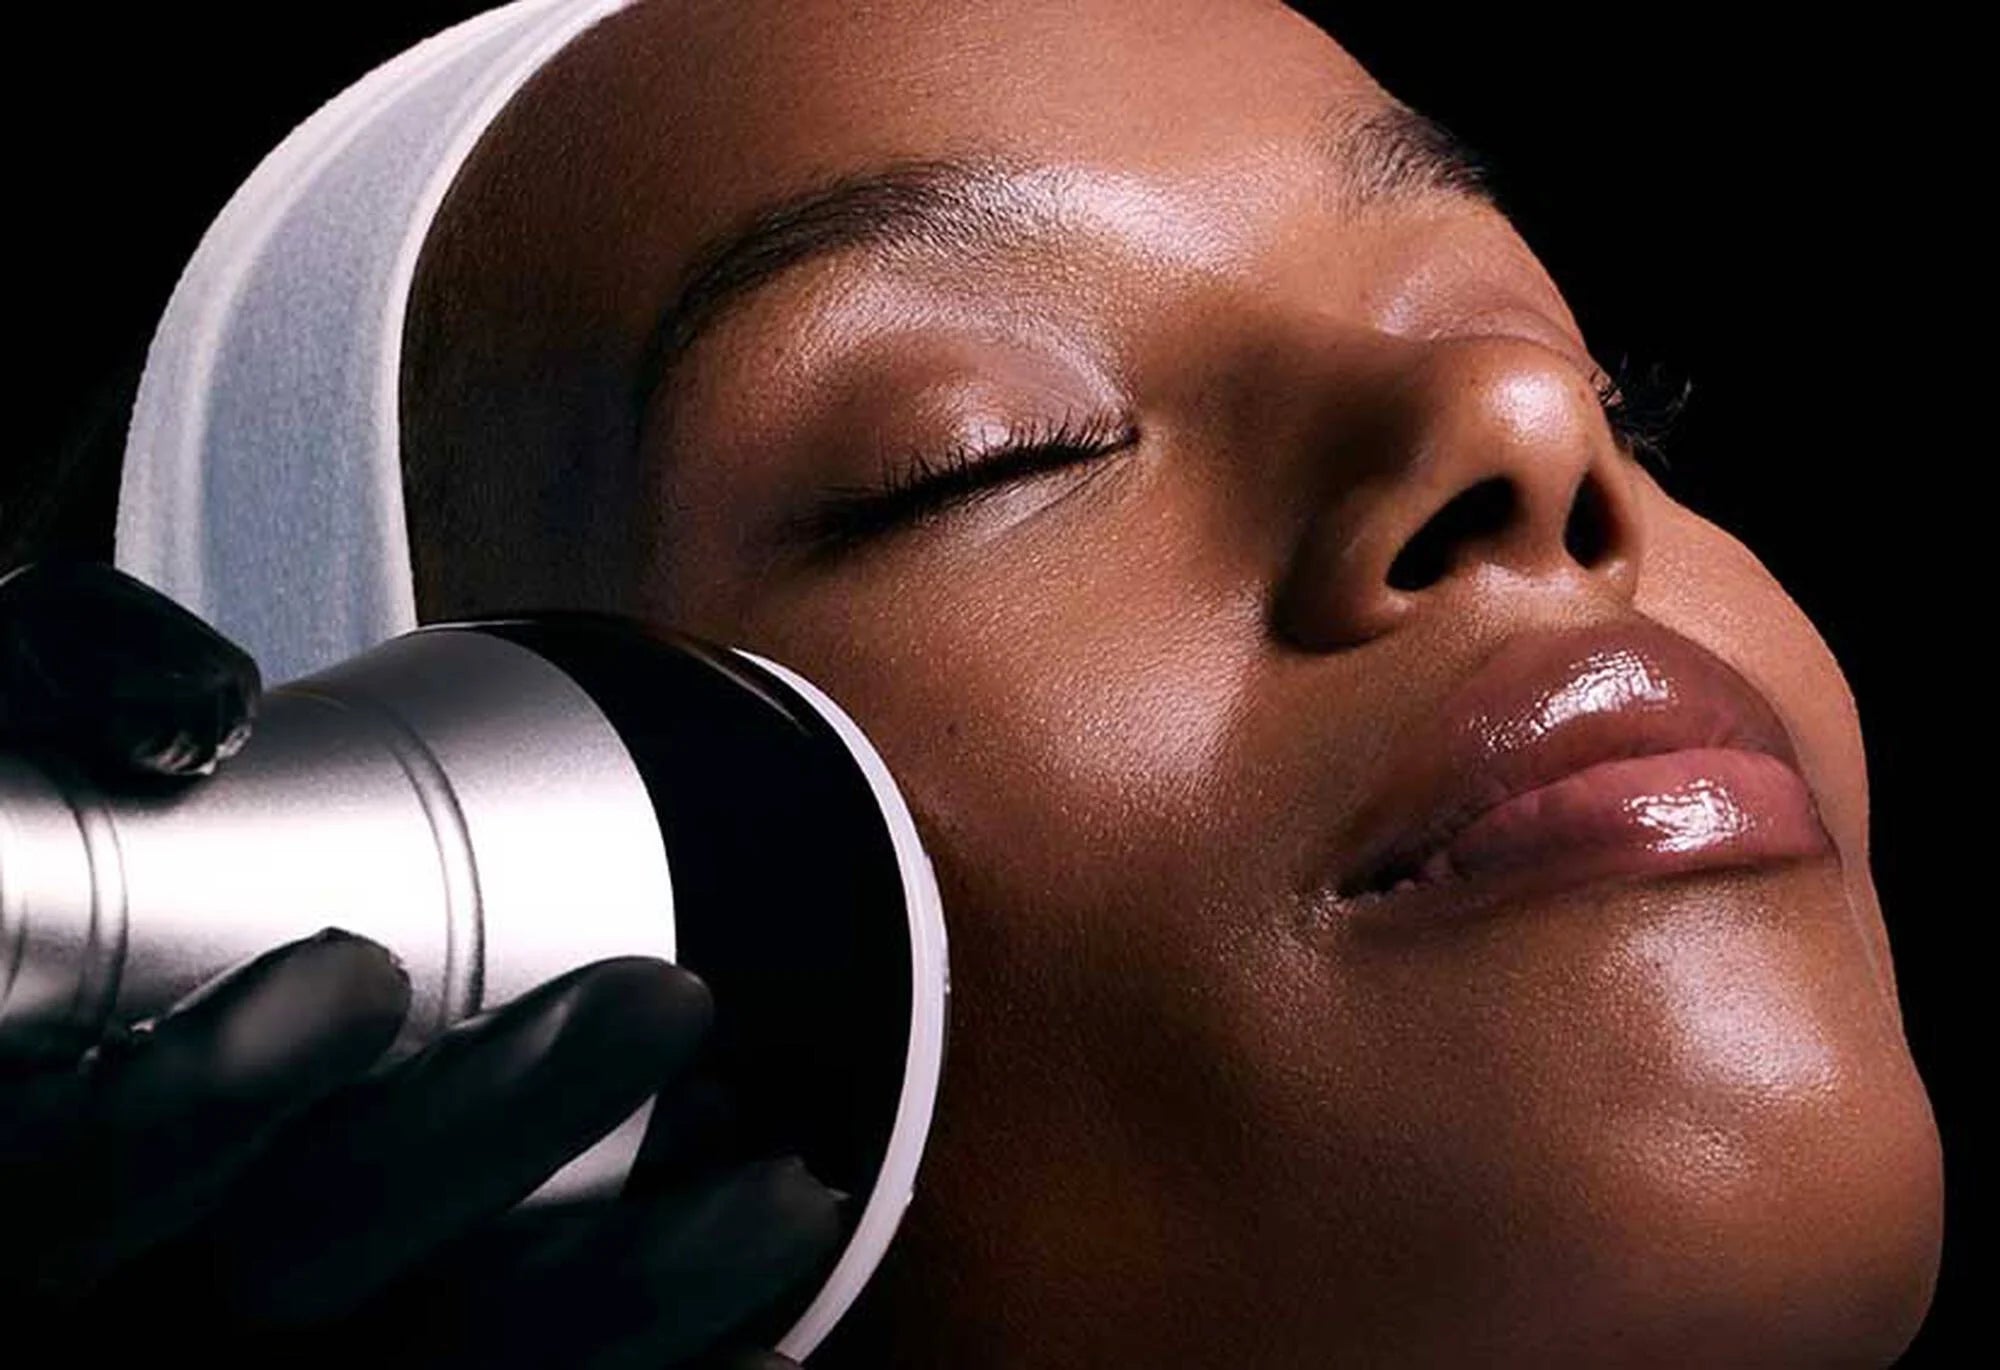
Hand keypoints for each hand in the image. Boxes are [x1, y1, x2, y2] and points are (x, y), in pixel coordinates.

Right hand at [0, 562, 842, 1367]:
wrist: (75, 1042)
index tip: (358, 979)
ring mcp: (261, 1358)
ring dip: (627, 1284)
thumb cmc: (37, 905)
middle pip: (305, 1257)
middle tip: (665, 997)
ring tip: (791, 1178)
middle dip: (492, 1130)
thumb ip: (65, 699)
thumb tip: (197, 713)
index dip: (220, 1099)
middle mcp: (137, 1290)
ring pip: (444, 1354)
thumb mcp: (5, 799)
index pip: (97, 1173)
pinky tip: (772, 1360)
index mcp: (41, 1169)